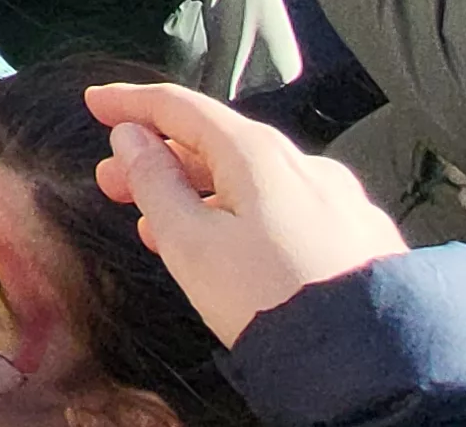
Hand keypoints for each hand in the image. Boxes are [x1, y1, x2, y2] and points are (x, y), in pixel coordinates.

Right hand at [84, 80, 405, 346]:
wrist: (365, 362)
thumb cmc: (275, 304)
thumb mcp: (191, 245)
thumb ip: (155, 185)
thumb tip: (133, 142)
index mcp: (260, 155)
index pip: (182, 107)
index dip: (132, 104)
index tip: (100, 104)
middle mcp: (305, 165)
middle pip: (218, 143)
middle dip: (160, 158)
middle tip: (115, 180)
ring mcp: (337, 200)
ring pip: (253, 179)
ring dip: (199, 190)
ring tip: (161, 221)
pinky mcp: (357, 236)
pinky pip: (286, 209)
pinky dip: (243, 214)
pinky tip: (226, 246)